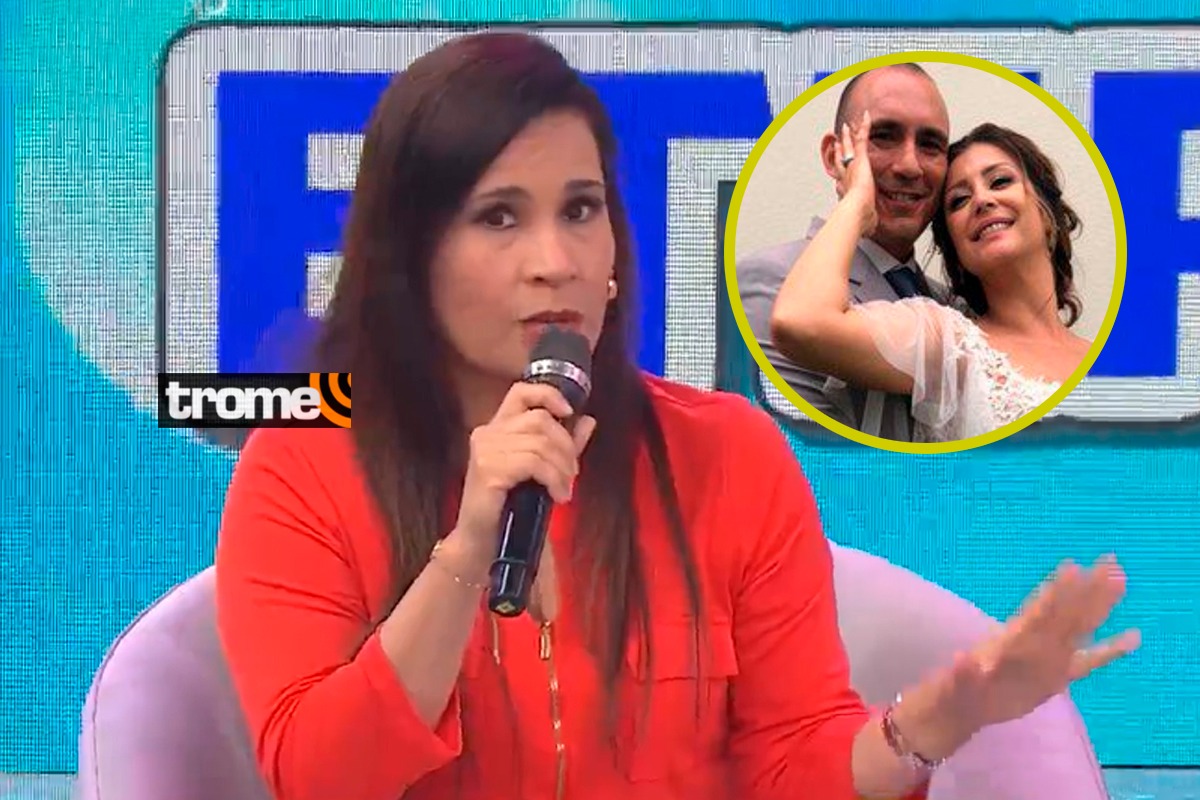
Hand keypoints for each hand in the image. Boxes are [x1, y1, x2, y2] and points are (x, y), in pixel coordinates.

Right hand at [450, 382, 596, 563]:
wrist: (481, 540)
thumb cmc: (509, 506)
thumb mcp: (541, 470)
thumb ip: (563, 444)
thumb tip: (587, 420)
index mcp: (497, 427)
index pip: (521, 392)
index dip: (548, 395)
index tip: (568, 412)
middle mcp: (488, 433)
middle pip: (540, 419)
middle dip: (566, 446)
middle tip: (572, 473)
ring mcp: (485, 450)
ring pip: (540, 443)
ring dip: (562, 468)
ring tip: (565, 488)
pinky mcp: (488, 469)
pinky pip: (534, 463)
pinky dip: (553, 479)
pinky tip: (558, 496)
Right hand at [833, 109, 877, 236]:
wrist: (855, 213)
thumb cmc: (859, 221)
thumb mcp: (865, 224)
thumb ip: (868, 225)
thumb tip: (871, 233)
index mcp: (847, 191)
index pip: (842, 177)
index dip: (839, 169)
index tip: (838, 164)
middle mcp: (846, 176)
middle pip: (841, 159)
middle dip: (839, 150)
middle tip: (838, 140)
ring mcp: (852, 166)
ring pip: (849, 147)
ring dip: (849, 136)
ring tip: (848, 126)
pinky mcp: (860, 158)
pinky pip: (863, 138)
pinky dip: (865, 126)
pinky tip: (867, 116)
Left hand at [928, 556, 1139, 744]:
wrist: (971, 702)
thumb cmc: (963, 689)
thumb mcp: (962, 683)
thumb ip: (965, 673)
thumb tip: (964, 662)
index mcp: (1015, 640)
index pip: (1040, 611)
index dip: (1055, 591)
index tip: (1072, 567)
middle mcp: (1038, 641)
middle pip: (1068, 610)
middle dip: (1088, 587)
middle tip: (1110, 561)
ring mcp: (1052, 655)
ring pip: (1082, 626)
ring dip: (1100, 605)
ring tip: (1120, 580)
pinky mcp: (1060, 674)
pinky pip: (1092, 660)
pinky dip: (1112, 649)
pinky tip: (1133, 637)